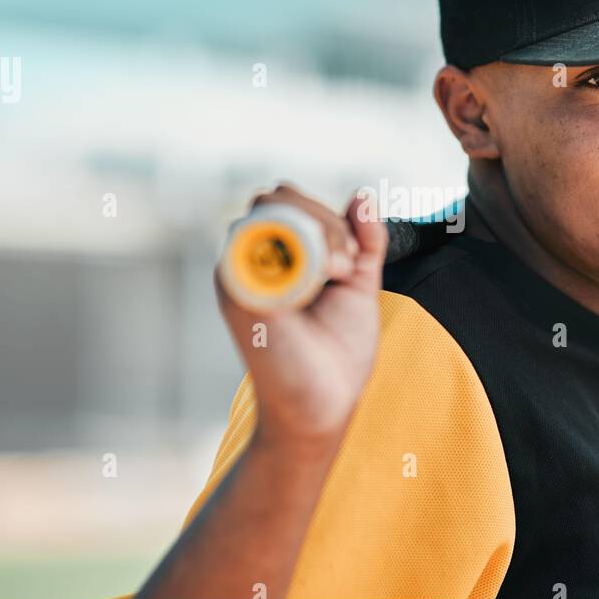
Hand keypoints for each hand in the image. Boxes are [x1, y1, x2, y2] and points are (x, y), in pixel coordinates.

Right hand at [214, 184, 386, 449]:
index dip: (326, 215)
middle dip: (323, 220)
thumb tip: (362, 194)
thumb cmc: (336, 353)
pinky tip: (319, 283)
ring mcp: (239, 272)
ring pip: (269, 210)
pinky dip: (298, 254)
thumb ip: (363, 241)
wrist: (323, 403)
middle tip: (345, 266)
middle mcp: (251, 259)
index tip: (352, 258)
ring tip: (336, 274)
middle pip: (277, 197)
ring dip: (316, 232)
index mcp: (275, 255)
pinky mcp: (236, 288)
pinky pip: (257, 240)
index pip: (290, 200)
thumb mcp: (357, 285)